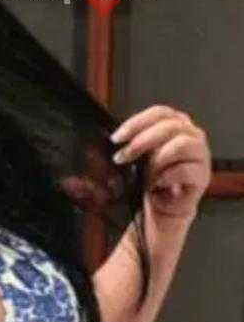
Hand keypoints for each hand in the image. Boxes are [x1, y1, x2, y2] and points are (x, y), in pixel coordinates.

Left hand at [110, 104, 211, 225]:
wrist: (163, 208)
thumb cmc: (153, 180)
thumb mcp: (139, 158)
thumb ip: (134, 144)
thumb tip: (117, 140)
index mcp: (176, 124)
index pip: (159, 113)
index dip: (137, 122)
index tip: (117, 138)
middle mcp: (192, 134)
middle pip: (169, 126)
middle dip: (142, 141)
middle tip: (123, 156)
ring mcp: (200, 154)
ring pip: (181, 145)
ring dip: (157, 160)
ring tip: (145, 176)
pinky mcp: (203, 175)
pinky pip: (185, 170)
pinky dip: (166, 177)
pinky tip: (157, 185)